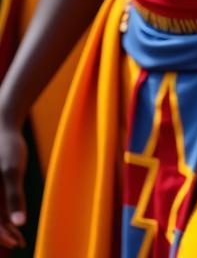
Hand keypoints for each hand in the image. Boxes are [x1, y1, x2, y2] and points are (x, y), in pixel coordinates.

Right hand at [0, 118, 27, 249]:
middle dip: (1, 237)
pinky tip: (16, 227)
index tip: (16, 243)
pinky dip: (4, 219)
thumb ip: (14, 197)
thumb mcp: (12, 170)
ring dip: (3, 231)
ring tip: (20, 242)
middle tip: (19, 246)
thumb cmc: (6, 146)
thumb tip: (20, 222)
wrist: (2, 125)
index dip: (0, 236)